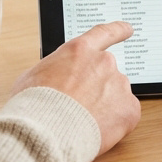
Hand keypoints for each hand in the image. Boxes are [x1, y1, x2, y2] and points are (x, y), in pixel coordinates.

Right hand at [10, 21, 140, 154]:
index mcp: (80, 51)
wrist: (46, 132)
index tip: (128, 29)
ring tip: (83, 122)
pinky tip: (96, 129)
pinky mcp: (129, 109)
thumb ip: (54, 70)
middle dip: (98, 88)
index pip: (104, 34)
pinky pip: (126, 114)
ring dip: (105, 106)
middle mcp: (103, 62)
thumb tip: (55, 78)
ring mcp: (119, 85)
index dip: (118, 31)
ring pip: (117, 95)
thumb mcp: (33, 76)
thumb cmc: (34, 106)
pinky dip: (115, 123)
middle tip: (81, 107)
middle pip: (107, 73)